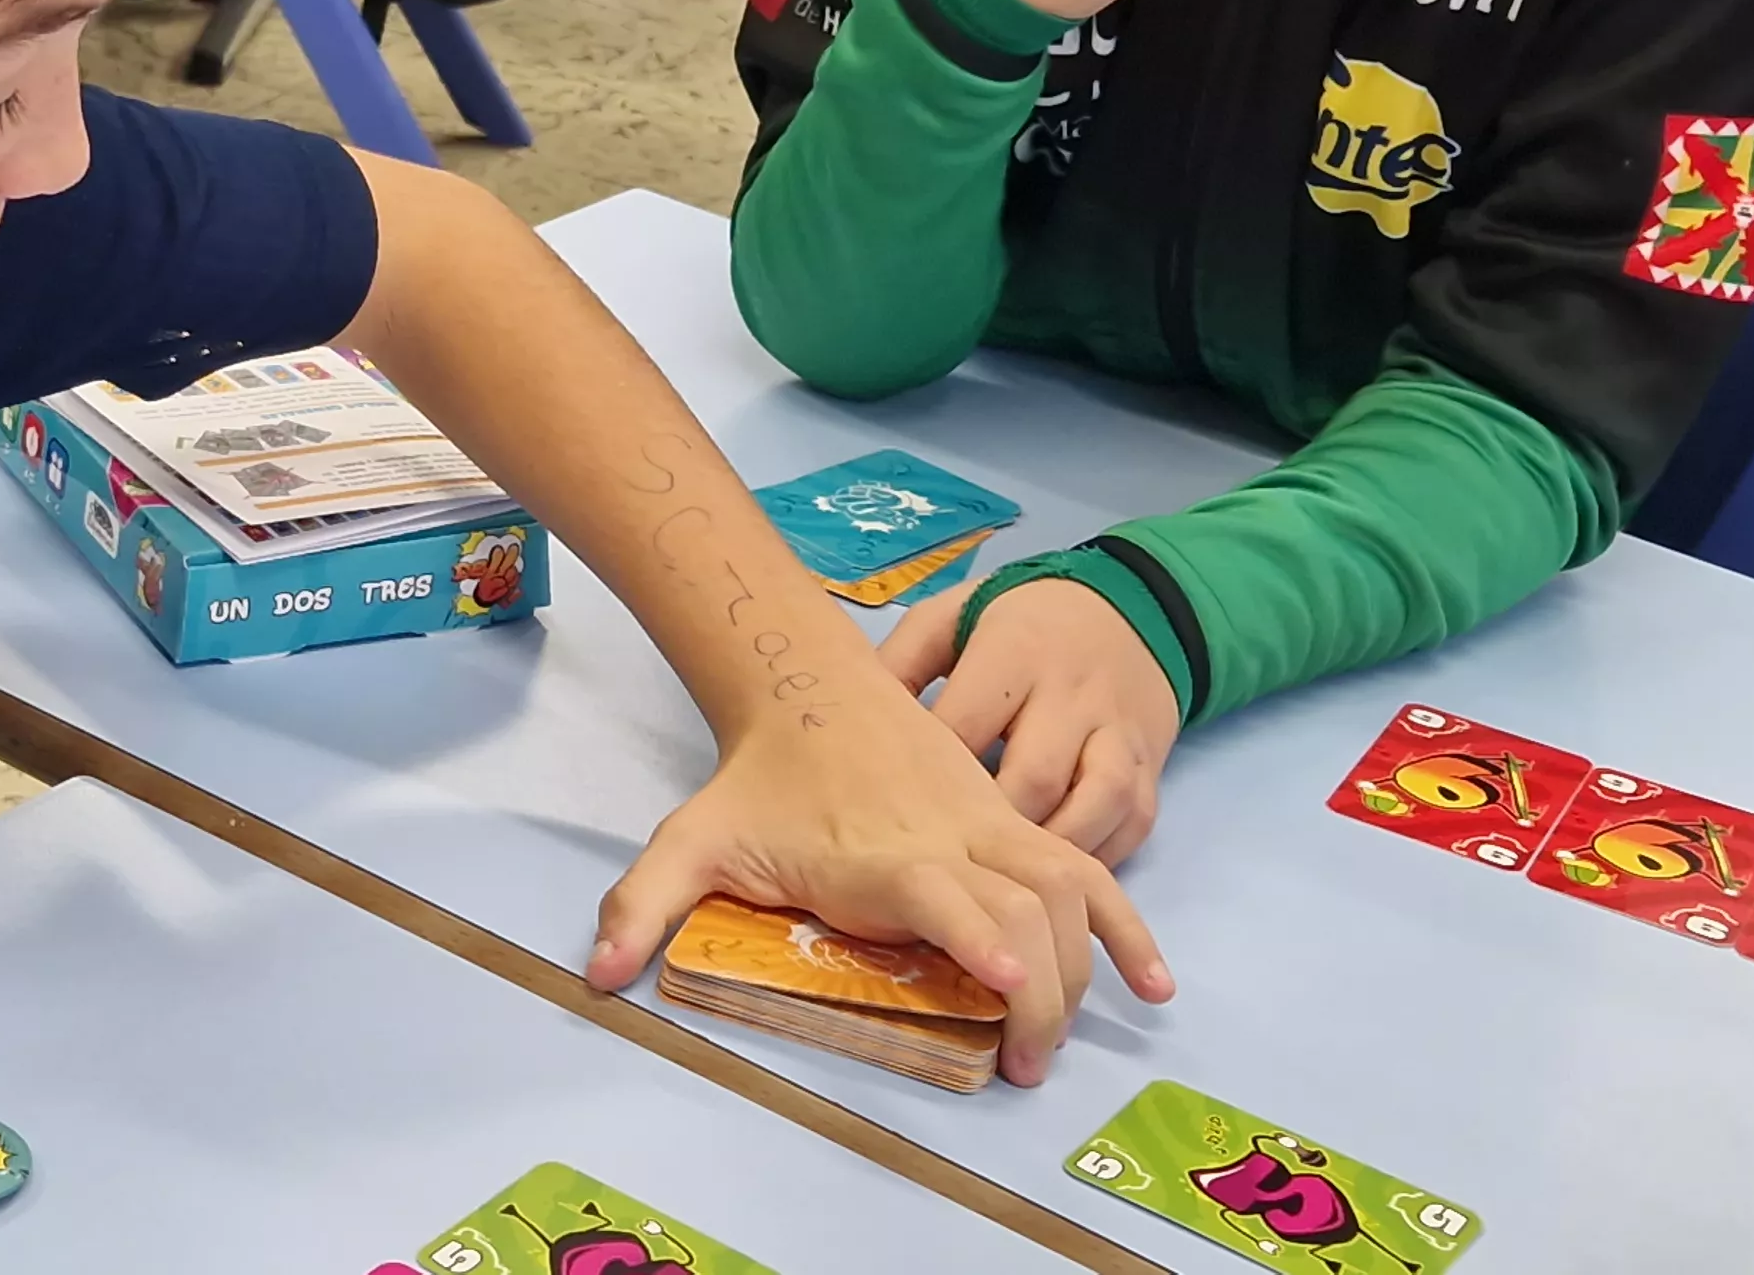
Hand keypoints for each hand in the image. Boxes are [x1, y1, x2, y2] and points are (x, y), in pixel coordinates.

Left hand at [586, 660, 1172, 1087]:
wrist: (806, 687)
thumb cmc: (755, 779)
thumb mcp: (690, 839)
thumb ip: (643, 905)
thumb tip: (600, 971)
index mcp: (881, 853)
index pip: (945, 896)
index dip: (979, 941)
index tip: (1004, 989)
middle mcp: (950, 837)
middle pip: (1023, 912)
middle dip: (1037, 994)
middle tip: (1016, 1066)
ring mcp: (990, 825)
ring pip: (1066, 892)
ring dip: (1080, 968)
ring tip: (1055, 1041)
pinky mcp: (1012, 822)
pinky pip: (1089, 871)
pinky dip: (1127, 925)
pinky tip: (1153, 982)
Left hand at [887, 580, 1182, 863]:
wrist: (1125, 612)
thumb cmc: (1017, 624)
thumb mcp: (950, 619)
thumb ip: (901, 663)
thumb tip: (843, 719)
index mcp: (1014, 652)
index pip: (967, 726)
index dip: (929, 776)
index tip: (893, 817)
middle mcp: (1073, 695)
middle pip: (1032, 776)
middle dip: (988, 830)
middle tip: (945, 869)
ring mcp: (1120, 736)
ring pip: (1093, 807)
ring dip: (1047, 854)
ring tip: (1003, 889)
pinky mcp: (1153, 772)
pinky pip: (1130, 827)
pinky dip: (1095, 861)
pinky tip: (1053, 886)